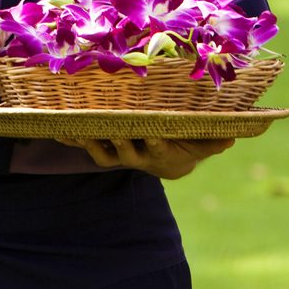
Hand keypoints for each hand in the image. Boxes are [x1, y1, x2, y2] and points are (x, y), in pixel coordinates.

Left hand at [55, 137, 235, 179]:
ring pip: (103, 153)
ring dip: (89, 142)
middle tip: (110, 126)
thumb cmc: (189, 147)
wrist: (170, 162)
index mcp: (160, 152)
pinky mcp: (106, 148)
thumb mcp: (203, 144)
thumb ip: (215, 141)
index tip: (152, 134)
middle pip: (125, 151)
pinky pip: (87, 144)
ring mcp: (120, 153)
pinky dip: (72, 138)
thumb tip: (232, 136)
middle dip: (117, 140)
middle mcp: (138, 155)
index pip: (157, 148)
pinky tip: (56, 127)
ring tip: (77, 129)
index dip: (153, 142)